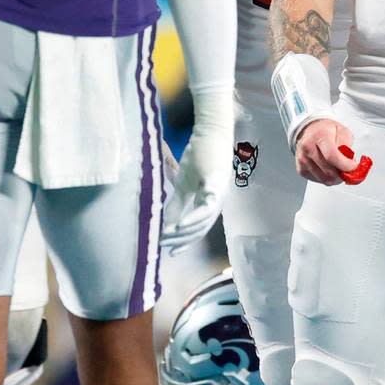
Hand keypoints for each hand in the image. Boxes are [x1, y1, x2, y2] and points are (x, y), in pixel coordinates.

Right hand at [161, 94, 233, 251]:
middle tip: (164, 246)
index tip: (171, 253)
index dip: (186, 241)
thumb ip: (177, 204)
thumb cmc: (198, 156)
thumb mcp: (183, 184)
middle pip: (202, 227)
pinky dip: (195, 216)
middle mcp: (217, 199)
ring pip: (205, 219)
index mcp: (210, 200)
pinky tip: (182, 224)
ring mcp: (219, 190)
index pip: (199, 227)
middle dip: (183, 239)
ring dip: (186, 231)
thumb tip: (166, 225)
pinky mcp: (216, 180)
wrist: (209, 132)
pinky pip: (207, 203)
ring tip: (170, 238)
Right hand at [294, 117, 371, 184]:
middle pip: (328, 171)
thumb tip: (349, 161)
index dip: (345, 165)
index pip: (331, 156)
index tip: (353, 167)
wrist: (310, 130)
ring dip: (336, 178)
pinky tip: (330, 169)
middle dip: (342, 173)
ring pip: (324, 179)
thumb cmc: (326, 130)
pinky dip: (327, 178)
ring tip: (340, 169)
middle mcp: (308, 148)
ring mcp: (303, 160)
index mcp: (319, 136)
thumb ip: (347, 145)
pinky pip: (318, 180)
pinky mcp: (301, 170)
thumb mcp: (342, 131)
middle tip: (349, 170)